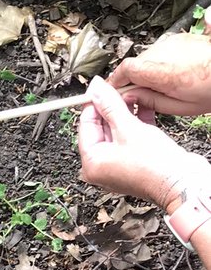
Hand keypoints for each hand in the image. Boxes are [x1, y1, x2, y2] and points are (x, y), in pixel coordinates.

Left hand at [77, 76, 210, 211]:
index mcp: (91, 163)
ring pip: (117, 131)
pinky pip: (130, 137)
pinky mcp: (134, 162)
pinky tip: (143, 106)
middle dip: (111, 106)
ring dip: (125, 112)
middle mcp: (102, 167)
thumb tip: (96, 89)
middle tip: (119, 89)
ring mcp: (118, 165)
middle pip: (101, 127)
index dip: (94, 103)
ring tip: (133, 94)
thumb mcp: (128, 128)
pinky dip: (135, 123)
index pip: (86, 125)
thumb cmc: (154, 166)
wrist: (182, 182)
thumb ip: (110, 105)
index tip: (101, 87)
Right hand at [108, 32, 210, 116]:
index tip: (112, 91)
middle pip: (135, 64)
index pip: (125, 69)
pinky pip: (160, 51)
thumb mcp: (181, 106)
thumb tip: (130, 97)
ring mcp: (173, 42)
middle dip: (133, 79)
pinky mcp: (180, 38)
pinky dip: (160, 63)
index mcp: (162, 71)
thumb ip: (150, 101)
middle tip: (140, 95)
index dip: (115, 81)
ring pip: (147, 57)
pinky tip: (173, 75)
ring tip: (163, 86)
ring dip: (148, 71)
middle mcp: (164, 51)